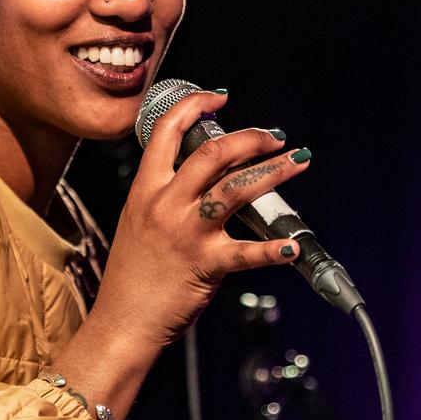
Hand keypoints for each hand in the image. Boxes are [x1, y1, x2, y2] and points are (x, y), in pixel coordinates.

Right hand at [51, 91, 310, 416]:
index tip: (220, 98)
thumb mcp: (138, 221)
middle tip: (275, 135)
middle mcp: (166, 204)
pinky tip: (292, 246)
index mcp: (146, 190)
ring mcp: (187, 233)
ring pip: (236, 188)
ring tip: (298, 160)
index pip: (168, 132)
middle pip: (212, 153)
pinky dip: (273, 249)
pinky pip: (246, 253)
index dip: (195, 106)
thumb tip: (205, 174)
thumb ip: (166, 195)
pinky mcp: (206, 265)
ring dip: (273, 171)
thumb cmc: (133, 275)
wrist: (122, 322)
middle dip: (250, 137)